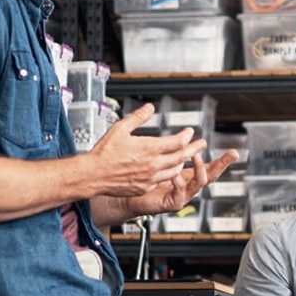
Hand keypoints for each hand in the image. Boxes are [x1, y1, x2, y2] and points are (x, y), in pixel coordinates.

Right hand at [84, 104, 208, 196]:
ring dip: (182, 162)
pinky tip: (167, 170)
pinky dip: (168, 174)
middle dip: (194, 149)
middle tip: (202, 144)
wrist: (93, 175)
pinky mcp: (145, 187)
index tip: (189, 131)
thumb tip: (150, 107)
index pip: (177, 141)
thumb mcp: (121, 128)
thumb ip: (138, 117)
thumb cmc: (104, 152)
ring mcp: (150, 178)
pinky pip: (162, 180)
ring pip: (175, 170)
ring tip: (186, 157)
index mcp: (149, 148)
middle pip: (181, 156)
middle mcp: (153, 164)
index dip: (186, 135)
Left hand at [125, 148, 239, 217]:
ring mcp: (183, 196)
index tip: (234, 152)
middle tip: (232, 154)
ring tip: (195, 155)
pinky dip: (179, 182)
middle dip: (222, 164)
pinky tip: (175, 173)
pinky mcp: (172, 204)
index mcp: (188, 176)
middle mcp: (188, 186)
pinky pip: (181, 194)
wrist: (129, 197)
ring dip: (200, 168)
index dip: (222, 160)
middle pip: (211, 175)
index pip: (210, 167)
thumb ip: (173, 148)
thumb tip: (185, 132)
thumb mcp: (162, 160)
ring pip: (199, 183)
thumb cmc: (144, 178)